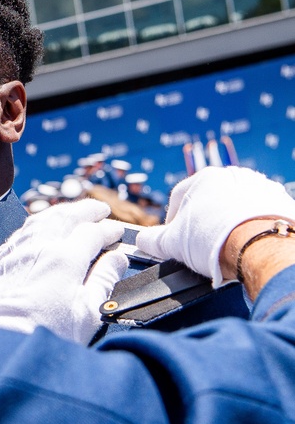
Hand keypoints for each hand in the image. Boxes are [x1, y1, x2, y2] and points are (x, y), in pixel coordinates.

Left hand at [0, 199, 127, 344]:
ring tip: (72, 213)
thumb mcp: (89, 310)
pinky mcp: (2, 263)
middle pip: (65, 217)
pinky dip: (36, 225)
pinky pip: (21, 233)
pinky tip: (40, 230)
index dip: (108, 230)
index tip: (117, 233)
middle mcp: (39, 247)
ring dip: (59, 213)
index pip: (92, 232)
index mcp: (65, 258)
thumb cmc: (47, 332)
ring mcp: (17, 252)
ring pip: (39, 221)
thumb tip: (118, 259)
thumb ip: (105, 279)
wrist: (2, 343)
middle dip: (85, 210)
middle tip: (99, 209)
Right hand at [136, 167, 294, 286]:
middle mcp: (234, 176)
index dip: (173, 223)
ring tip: (228, 247)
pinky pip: (260, 215)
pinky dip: (252, 227)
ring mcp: (261, 187)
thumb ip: (153, 241)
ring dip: (229, 224)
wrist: (261, 246)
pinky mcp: (281, 202)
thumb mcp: (171, 243)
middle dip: (204, 223)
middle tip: (203, 246)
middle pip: (210, 201)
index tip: (176, 241)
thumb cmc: (213, 239)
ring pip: (236, 207)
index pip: (179, 199)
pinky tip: (248, 244)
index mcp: (204, 178)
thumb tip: (142, 242)